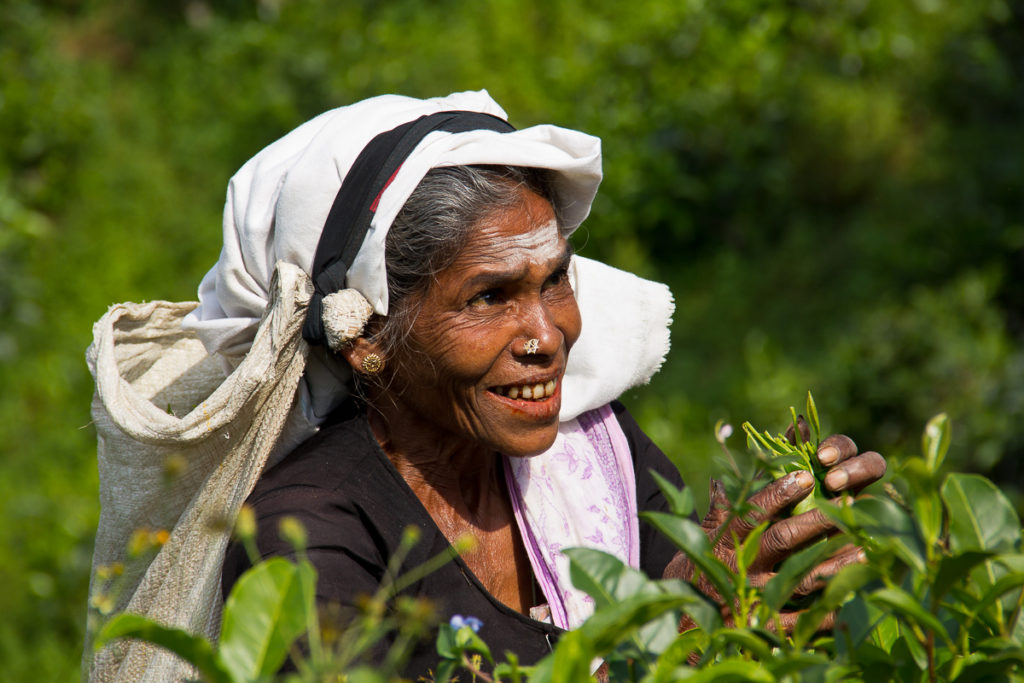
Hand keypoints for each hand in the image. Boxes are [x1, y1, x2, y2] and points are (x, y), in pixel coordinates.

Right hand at [664, 434, 885, 630]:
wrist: (681, 620)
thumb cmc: (697, 569)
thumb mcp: (702, 537)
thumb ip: (719, 510)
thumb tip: (724, 479)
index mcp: (726, 539)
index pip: (753, 510)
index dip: (779, 493)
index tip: (805, 477)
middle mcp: (741, 565)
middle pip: (783, 539)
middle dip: (817, 521)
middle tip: (847, 503)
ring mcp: (754, 595)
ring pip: (800, 576)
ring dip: (835, 563)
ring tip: (865, 548)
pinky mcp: (763, 625)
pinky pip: (801, 619)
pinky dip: (826, 612)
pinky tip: (853, 600)